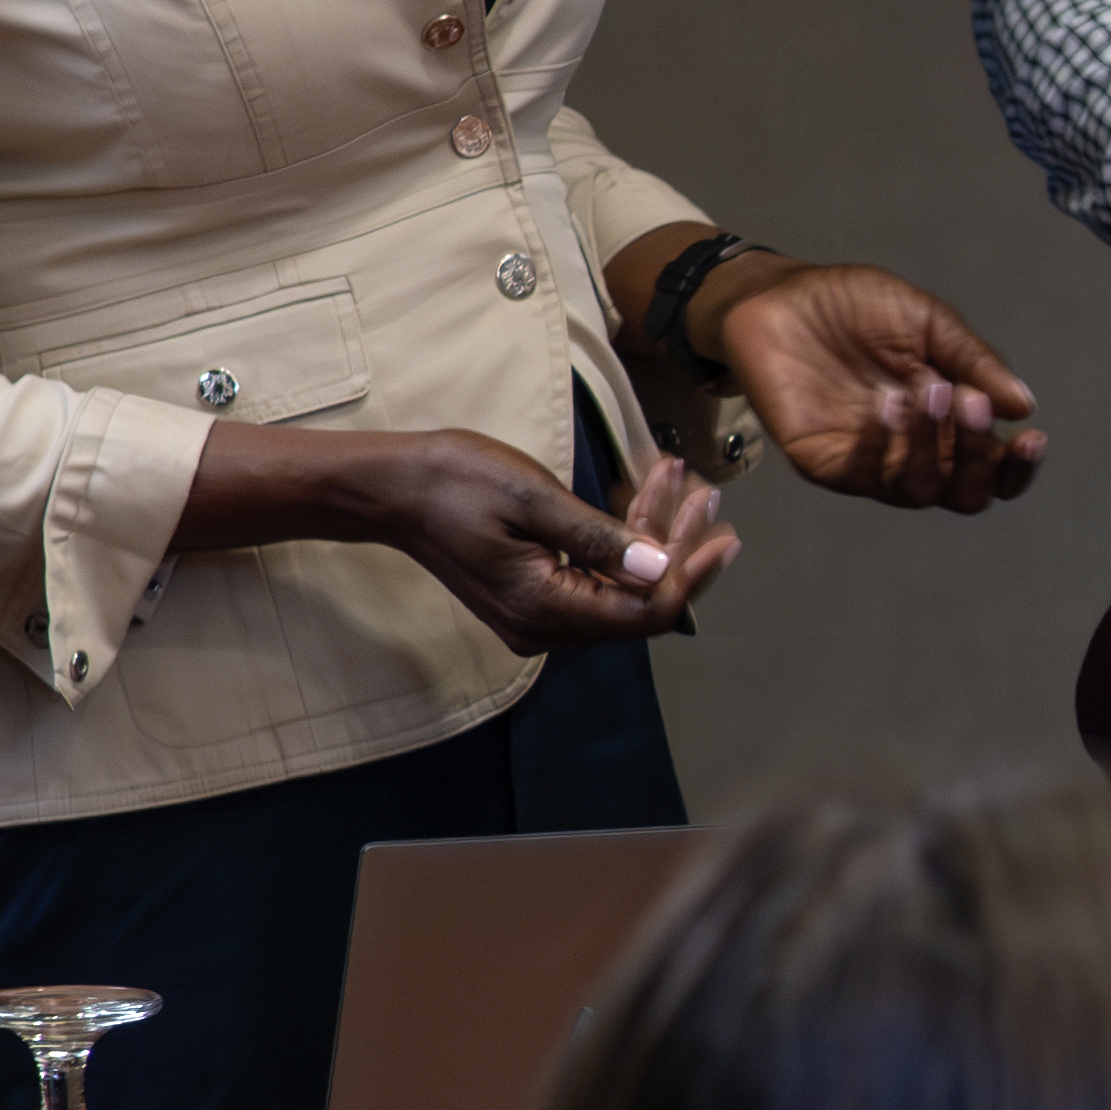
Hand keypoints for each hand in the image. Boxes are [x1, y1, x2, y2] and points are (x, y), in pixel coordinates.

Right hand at [180, 422, 733, 645]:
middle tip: (707, 494)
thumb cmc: (452, 481)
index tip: (721, 530)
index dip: (689, 574)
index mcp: (543, 610)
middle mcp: (544, 628)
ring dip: (654, 534)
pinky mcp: (535, 596)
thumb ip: (600, 538)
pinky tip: (644, 494)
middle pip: (638, 601)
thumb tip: (660, 568)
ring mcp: (538, 616)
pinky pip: (595, 577)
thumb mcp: (533, 499)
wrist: (389, 488)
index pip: (643, 611)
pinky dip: (622, 538)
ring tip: (681, 482)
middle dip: (678, 545)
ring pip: (621, 586)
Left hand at [680, 251, 1050, 509]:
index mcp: (948, 423)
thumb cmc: (855, 306)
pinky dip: (883, 446)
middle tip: (970, 405)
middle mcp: (915, 452)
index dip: (1017, 465)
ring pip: (920, 491)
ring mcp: (870, 462)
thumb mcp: (928, 321)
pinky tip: (885, 404)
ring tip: (924, 391)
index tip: (1031, 437)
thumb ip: (974, 361)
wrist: (780, 296)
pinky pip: (865, 476)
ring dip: (931, 447)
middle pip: (966, 495)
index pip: (994, 467)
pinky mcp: (825, 462)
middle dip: (979, 459)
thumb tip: (1024, 406)